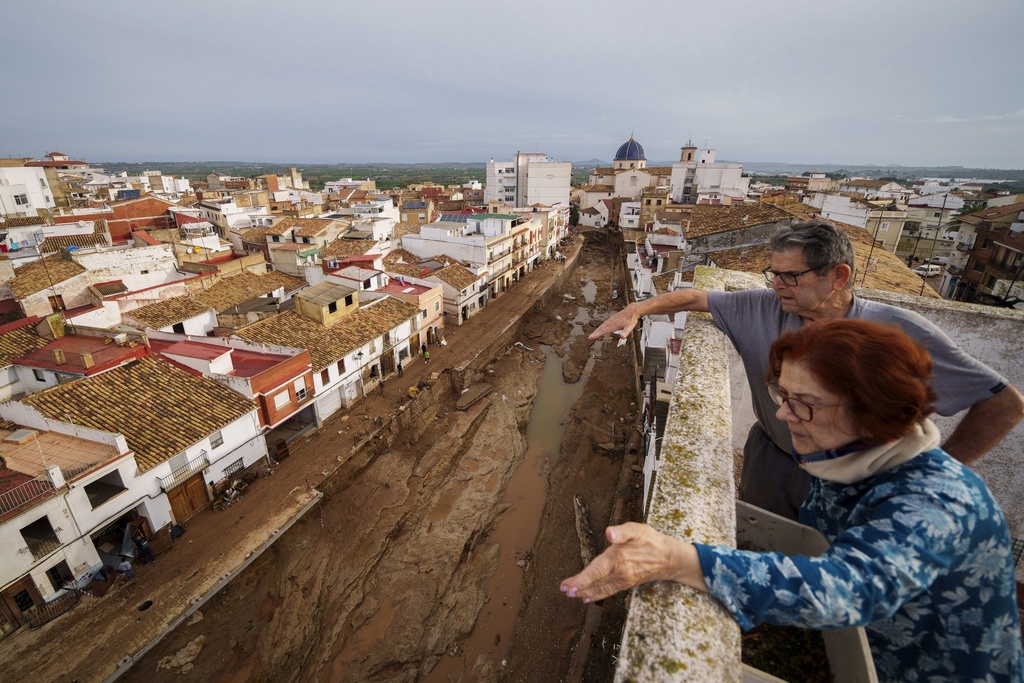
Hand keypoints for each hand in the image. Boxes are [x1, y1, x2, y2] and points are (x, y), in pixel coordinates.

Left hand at [560, 523, 701, 602]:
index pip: (596, 571)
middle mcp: (619, 573)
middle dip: (578, 588)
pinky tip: (588, 598)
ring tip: (572, 595)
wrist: (669, 558)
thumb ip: (622, 531)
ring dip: (585, 592)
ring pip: (600, 589)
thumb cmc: (651, 540)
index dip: (581, 580)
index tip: (568, 585)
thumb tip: (609, 532)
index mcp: (618, 558)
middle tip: (564, 591)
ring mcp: (623, 580)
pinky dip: (597, 595)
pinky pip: (608, 591)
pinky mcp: (626, 584)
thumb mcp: (637, 529)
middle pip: (595, 582)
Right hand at [588, 305, 639, 340]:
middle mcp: (611, 322)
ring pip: (602, 326)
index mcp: (614, 325)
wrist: (632, 310)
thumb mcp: (630, 326)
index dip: (597, 334)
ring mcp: (611, 320)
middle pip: (601, 328)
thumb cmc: (631, 319)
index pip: (604, 331)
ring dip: (597, 330)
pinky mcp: (612, 319)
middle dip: (595, 333)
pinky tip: (600, 328)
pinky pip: (604, 324)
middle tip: (589, 337)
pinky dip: (600, 327)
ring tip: (593, 334)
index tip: (591, 337)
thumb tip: (622, 337)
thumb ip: (626, 332)